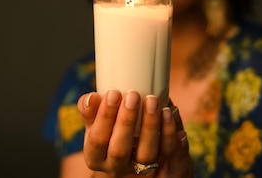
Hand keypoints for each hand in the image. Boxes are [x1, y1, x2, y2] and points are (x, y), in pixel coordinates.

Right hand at [77, 90, 191, 176]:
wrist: (130, 147)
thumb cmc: (109, 129)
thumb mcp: (95, 123)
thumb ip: (90, 110)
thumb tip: (91, 98)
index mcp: (95, 156)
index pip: (98, 140)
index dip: (104, 117)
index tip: (113, 93)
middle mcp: (116, 166)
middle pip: (120, 150)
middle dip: (127, 121)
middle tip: (133, 95)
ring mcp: (139, 168)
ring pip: (147, 154)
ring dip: (151, 126)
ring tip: (154, 102)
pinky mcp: (160, 163)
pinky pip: (168, 151)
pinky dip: (170, 132)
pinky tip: (171, 113)